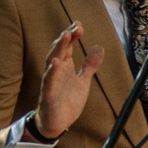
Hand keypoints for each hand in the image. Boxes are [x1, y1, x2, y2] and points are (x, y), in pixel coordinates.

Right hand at [33, 22, 103, 139]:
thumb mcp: (83, 81)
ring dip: (59, 48)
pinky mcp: (48, 94)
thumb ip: (90, 65)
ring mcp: (51, 81)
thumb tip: (99, 47)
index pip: (67, 46)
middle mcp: (56, 71)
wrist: (56, 123)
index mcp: (64, 66)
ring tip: (65, 36)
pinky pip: (49, 81)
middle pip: (60, 50)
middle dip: (67, 37)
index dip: (72, 35)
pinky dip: (52, 72)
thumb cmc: (67, 100)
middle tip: (76, 27)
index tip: (79, 24)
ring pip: (52, 61)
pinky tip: (56, 62)